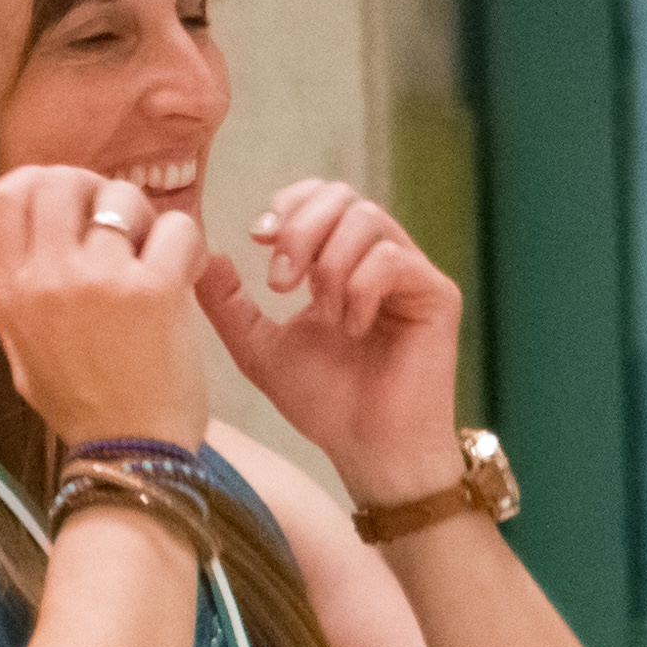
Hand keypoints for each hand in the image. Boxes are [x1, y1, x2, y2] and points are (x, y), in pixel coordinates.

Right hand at [0, 163, 211, 448]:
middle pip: (59, 179)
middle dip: (95, 189)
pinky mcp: (154, 292)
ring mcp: (99, 282)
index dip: (40, 183)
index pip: (3, 194)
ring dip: (146, 219)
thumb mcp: (24, 351)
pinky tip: (186, 277)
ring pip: (122, 197)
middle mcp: (47, 279)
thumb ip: (24, 290)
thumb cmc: (84, 407)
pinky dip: (189, 246)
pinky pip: (177, 228)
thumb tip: (35, 232)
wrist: (130, 459)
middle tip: (120, 225)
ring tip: (155, 256)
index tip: (70, 207)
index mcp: (12, 292)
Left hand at [197, 179, 464, 502]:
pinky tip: (352, 329)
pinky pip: (392, 259)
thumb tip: (209, 253)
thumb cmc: (325, 405)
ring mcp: (411, 275)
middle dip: (301, 230)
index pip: (322, 197)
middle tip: (280, 284)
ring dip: (329, 264)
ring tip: (321, 314)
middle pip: (343, 195)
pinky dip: (359, 289)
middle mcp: (380, 260)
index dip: (289, 204)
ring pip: (367, 218)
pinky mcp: (437, 295)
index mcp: (342, 264)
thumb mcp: (260, 348)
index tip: (257, 237)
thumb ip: (230, 304)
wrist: (368, 452)